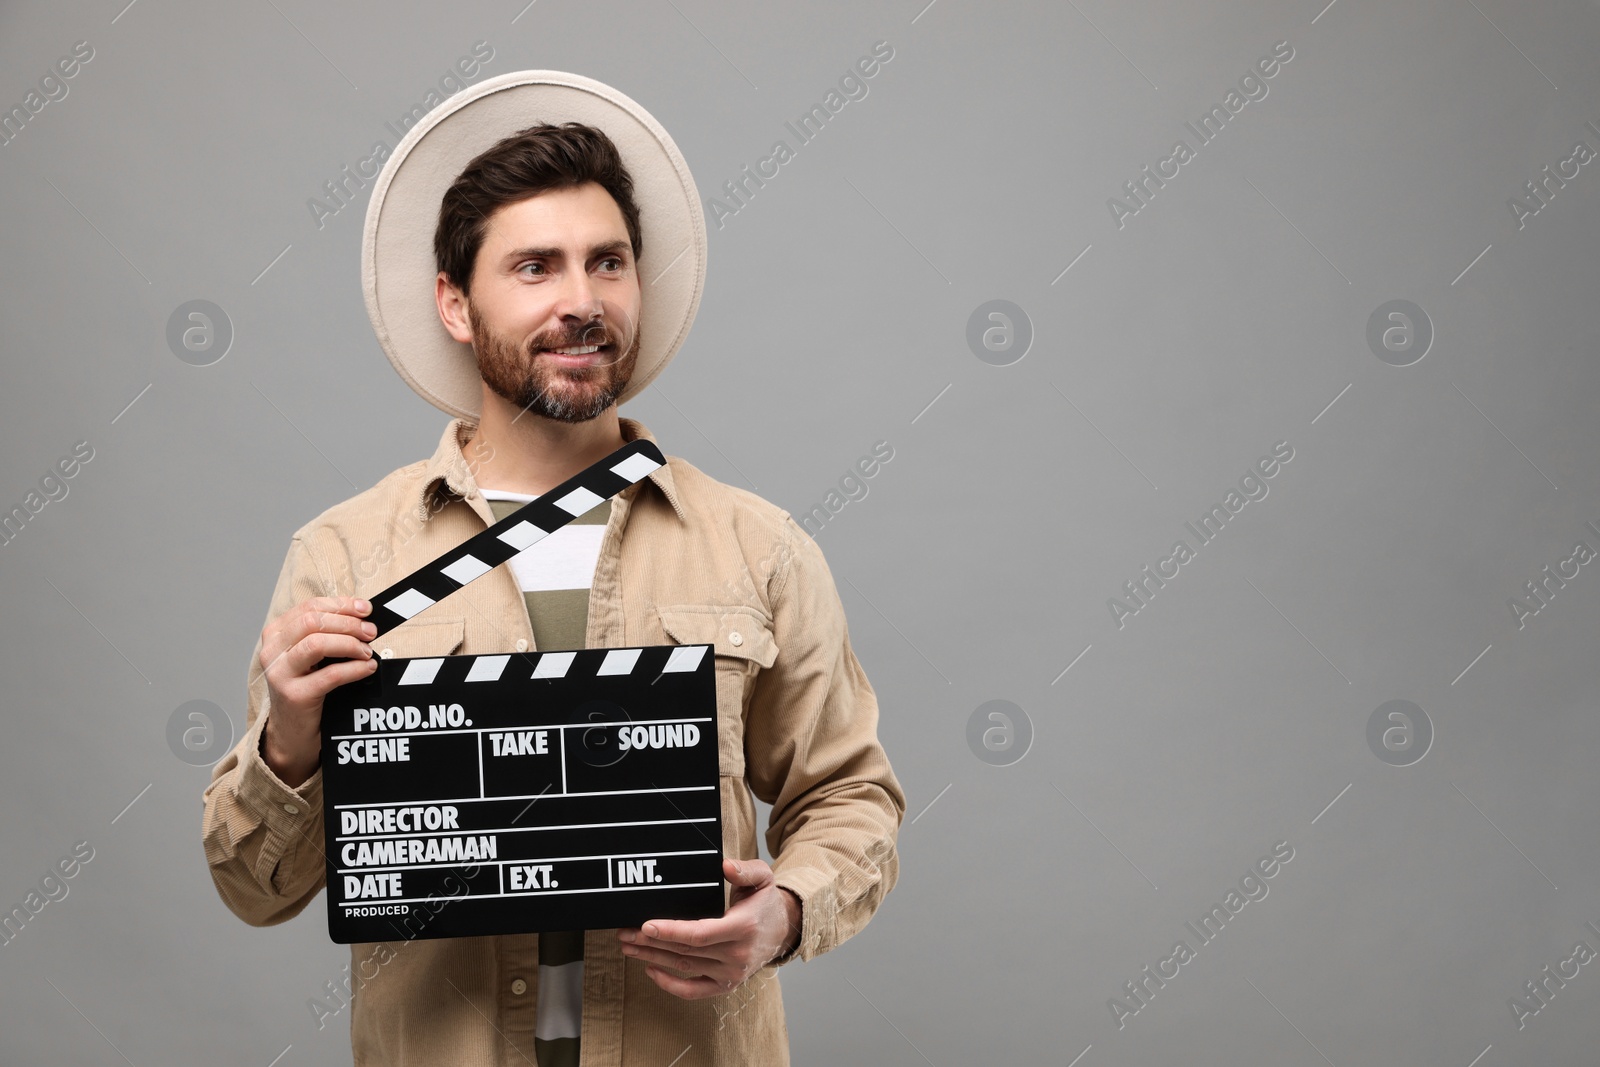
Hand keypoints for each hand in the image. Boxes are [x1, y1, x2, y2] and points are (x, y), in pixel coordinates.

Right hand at [259, 596, 378, 786]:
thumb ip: (328, 634)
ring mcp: (280, 674)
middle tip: (370, 631)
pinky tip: (367, 667)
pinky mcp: (294, 695)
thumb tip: (362, 616)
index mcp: (276, 634)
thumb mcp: (312, 656)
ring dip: (350, 644)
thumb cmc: (306, 688)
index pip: (310, 607)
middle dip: (348, 623)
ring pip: (317, 643)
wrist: (291, 732)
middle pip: (313, 621)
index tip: (365, 609)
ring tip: (367, 651)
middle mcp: (273, 651)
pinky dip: (355, 668)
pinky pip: (331, 675)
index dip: (341, 605)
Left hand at [617, 858, 800, 999]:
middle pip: (686, 950)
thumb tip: (725, 866)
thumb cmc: (765, 902)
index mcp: (743, 927)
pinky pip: (694, 991)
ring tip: (628, 946)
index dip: (671, 931)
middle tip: (625, 933)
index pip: (700, 933)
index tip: (647, 925)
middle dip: (651, 942)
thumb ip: (745, 870)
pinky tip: (650, 970)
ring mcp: (731, 973)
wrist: (783, 930)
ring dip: (653, 958)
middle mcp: (737, 954)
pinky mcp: (726, 984)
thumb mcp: (763, 877)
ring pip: (684, 967)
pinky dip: (670, 985)